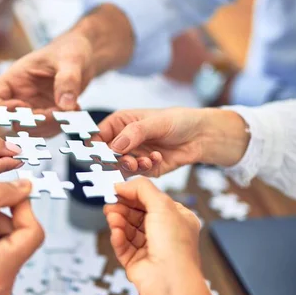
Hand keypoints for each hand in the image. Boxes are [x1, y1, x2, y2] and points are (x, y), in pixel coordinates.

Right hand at [0, 32, 91, 135]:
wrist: (85, 56)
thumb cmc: (71, 49)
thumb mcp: (70, 60)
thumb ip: (67, 80)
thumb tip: (65, 106)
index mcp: (14, 79)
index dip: (0, 110)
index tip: (24, 107)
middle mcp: (20, 96)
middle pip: (13, 121)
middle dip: (34, 121)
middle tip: (56, 112)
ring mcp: (33, 109)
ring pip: (31, 130)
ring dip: (50, 126)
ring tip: (70, 110)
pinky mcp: (48, 117)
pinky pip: (48, 131)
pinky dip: (61, 126)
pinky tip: (75, 110)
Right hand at [96, 108, 250, 176]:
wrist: (200, 137)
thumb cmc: (179, 121)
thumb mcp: (156, 122)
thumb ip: (135, 133)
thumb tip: (115, 145)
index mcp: (120, 122)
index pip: (99, 135)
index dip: (95, 146)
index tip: (99, 155)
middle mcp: (123, 139)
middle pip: (106, 154)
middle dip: (115, 159)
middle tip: (127, 160)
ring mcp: (132, 154)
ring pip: (119, 166)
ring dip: (131, 165)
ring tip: (145, 160)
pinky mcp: (143, 168)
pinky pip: (135, 173)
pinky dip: (144, 168)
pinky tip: (157, 159)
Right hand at [104, 178, 217, 294]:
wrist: (169, 281)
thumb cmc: (175, 246)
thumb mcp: (162, 205)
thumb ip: (142, 189)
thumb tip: (123, 184)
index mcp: (178, 220)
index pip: (153, 201)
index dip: (135, 194)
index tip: (118, 189)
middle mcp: (166, 235)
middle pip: (138, 215)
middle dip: (123, 207)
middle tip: (110, 202)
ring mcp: (151, 250)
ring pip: (129, 230)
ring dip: (119, 221)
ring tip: (111, 215)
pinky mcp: (137, 263)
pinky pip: (123, 246)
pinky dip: (118, 237)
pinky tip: (115, 231)